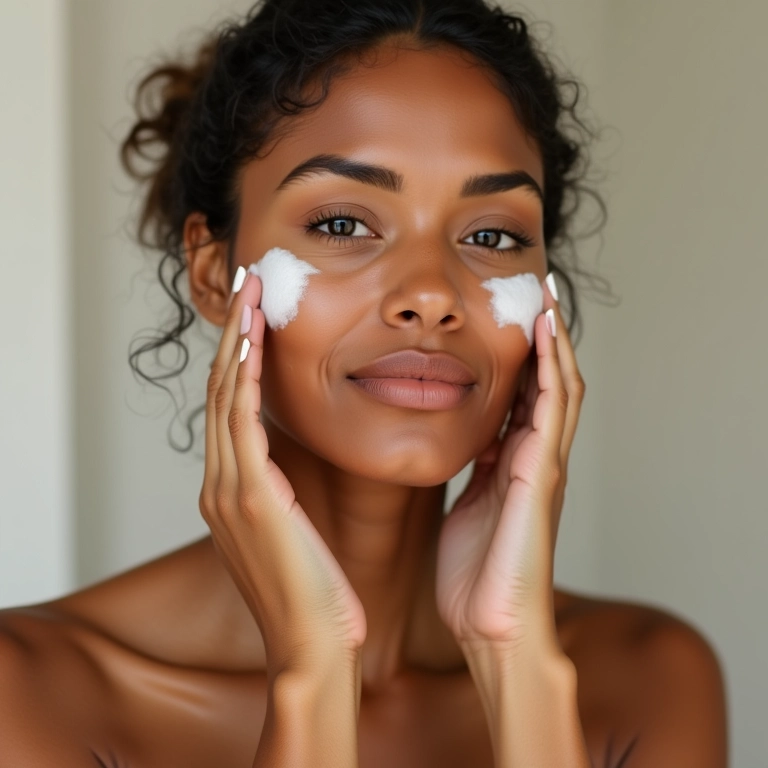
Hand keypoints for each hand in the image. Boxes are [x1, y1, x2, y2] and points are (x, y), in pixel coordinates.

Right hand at [200, 268, 366, 672]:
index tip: (256, 313)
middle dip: (235, 333)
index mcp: (234, 490)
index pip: (231, 407)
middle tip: (248, 283)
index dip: (241, 356)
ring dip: (238, 342)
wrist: (315, 647)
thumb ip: (283, 491)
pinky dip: (245, 380)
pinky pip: (243, 424)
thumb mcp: (294, 530)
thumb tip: (293, 462)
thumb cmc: (316, 592)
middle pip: (222, 391)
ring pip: (227, 397)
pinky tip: (255, 342)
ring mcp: (230, 491)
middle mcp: (222, 484)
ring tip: (250, 294)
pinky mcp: (252, 498)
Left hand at [435, 279, 584, 648]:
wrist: (491, 625)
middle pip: (549, 383)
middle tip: (536, 290)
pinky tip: (545, 337)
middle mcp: (536, 458)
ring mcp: (543, 465)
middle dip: (544, 338)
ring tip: (546, 296)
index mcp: (515, 464)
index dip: (523, 357)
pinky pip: (552, 410)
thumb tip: (476, 441)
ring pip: (559, 388)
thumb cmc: (475, 574)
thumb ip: (477, 471)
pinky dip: (552, 370)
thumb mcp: (468, 506)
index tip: (511, 316)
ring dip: (554, 341)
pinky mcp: (542, 475)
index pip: (526, 397)